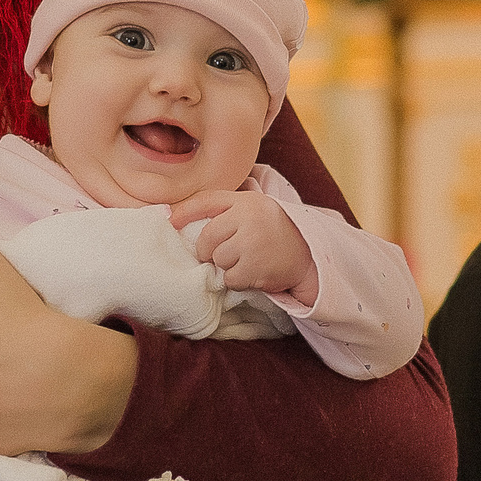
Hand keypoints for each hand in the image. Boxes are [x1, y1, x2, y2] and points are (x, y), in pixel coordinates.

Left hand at [170, 191, 317, 307]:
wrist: (311, 254)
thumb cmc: (276, 231)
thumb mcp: (256, 209)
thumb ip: (227, 209)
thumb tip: (178, 215)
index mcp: (247, 200)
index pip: (207, 201)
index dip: (184, 212)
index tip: (169, 222)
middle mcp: (249, 217)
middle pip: (207, 238)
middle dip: (210, 250)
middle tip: (226, 253)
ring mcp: (253, 242)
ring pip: (218, 260)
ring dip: (228, 266)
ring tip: (248, 260)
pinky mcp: (256, 266)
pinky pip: (230, 278)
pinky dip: (239, 280)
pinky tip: (255, 272)